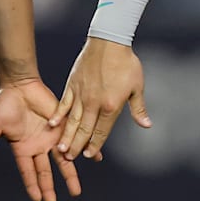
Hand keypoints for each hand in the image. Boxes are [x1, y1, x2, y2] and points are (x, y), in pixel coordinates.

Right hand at [0, 80, 80, 200]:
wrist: (20, 83)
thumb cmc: (5, 103)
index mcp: (22, 148)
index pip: (28, 172)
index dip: (33, 185)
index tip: (38, 199)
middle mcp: (37, 146)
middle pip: (45, 171)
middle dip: (49, 187)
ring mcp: (50, 136)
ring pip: (62, 160)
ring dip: (69, 175)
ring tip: (75, 191)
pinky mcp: (62, 125)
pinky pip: (74, 139)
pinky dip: (84, 148)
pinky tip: (94, 158)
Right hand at [51, 36, 150, 161]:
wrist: (109, 41)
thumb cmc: (126, 62)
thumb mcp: (137, 86)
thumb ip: (138, 108)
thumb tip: (147, 125)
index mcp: (111, 105)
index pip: (101, 131)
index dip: (95, 145)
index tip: (90, 155)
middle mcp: (94, 103)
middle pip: (84, 129)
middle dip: (77, 146)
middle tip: (71, 159)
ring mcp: (81, 94)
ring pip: (72, 120)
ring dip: (66, 135)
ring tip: (60, 149)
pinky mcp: (72, 84)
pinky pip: (64, 103)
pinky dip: (58, 114)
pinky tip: (53, 124)